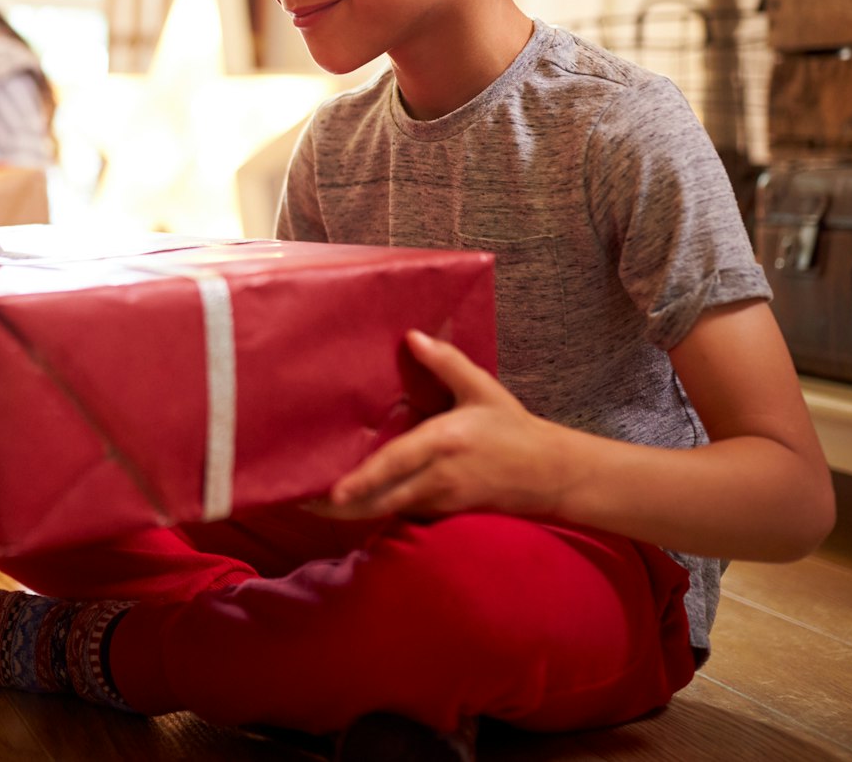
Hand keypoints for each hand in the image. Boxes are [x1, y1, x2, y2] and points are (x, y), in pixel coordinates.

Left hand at [317, 329, 568, 520]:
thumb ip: (446, 362)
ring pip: (387, 511)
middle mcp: (438, 478)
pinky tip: (349, 501)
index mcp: (444, 444)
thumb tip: (412, 336)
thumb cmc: (513, 429)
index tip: (332, 492)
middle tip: (300, 500)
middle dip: (339, 507)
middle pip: (380, 501)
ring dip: (351, 510)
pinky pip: (401, 513)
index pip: (396, 465)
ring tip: (310, 501)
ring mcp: (440, 501)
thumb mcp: (482, 389)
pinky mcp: (443, 513)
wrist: (551, 475)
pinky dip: (374, 509)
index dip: (363, 481)